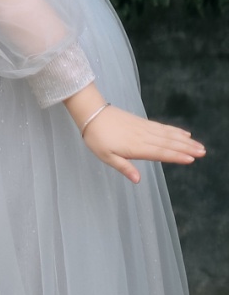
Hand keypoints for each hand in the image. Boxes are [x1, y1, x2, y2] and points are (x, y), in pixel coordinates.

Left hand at [82, 104, 205, 183]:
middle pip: (168, 143)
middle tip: (203, 152)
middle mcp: (143, 137)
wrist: (91, 113)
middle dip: (186, 148)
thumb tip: (138, 180)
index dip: (176, 156)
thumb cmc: (96, 138)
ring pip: (168, 135)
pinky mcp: (142, 122)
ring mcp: (144, 128)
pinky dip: (174, 130)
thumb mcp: (106, 156)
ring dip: (184, 140)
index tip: (191, 159)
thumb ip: (124, 167)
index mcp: (135, 147)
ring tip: (198, 145)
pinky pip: (161, 127)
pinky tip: (183, 133)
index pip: (159, 153)